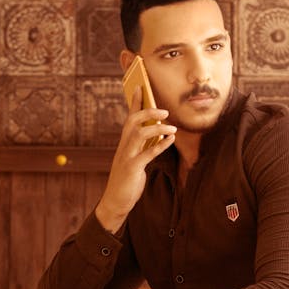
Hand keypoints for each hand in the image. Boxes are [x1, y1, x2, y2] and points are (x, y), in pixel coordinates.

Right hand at [96, 86, 176, 232]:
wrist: (115, 202)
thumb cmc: (127, 181)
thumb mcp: (134, 161)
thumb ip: (142, 149)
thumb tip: (156, 137)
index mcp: (124, 144)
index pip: (129, 118)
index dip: (135, 102)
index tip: (141, 87)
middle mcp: (123, 147)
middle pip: (132, 121)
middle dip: (148, 112)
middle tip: (165, 110)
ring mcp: (126, 157)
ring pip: (139, 134)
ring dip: (157, 128)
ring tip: (172, 127)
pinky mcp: (132, 168)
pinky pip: (147, 153)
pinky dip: (160, 145)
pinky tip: (171, 140)